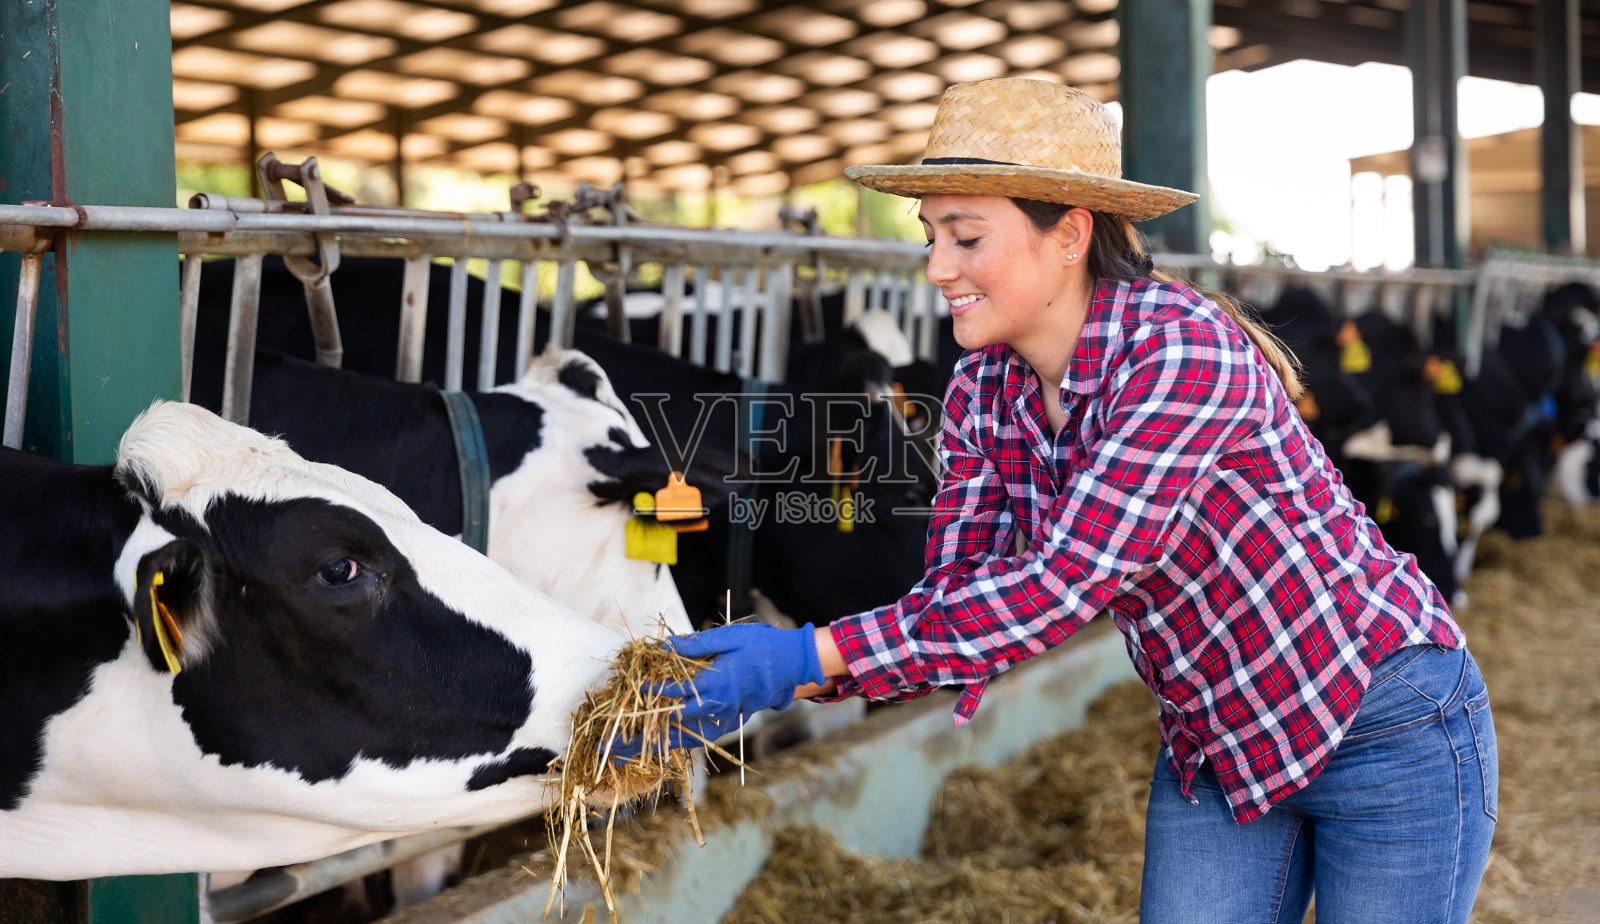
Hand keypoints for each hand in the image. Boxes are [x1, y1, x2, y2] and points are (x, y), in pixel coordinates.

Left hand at [612, 623, 825, 754]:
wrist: (795, 664)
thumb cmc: (764, 644)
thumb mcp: (731, 636)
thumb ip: (697, 643)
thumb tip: (665, 646)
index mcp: (718, 682)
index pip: (676, 691)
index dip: (651, 691)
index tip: (631, 690)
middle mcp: (721, 705)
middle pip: (676, 723)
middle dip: (645, 732)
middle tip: (617, 741)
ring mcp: (728, 717)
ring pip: (688, 737)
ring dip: (659, 745)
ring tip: (633, 754)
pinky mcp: (734, 721)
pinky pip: (704, 737)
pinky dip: (683, 743)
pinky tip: (666, 746)